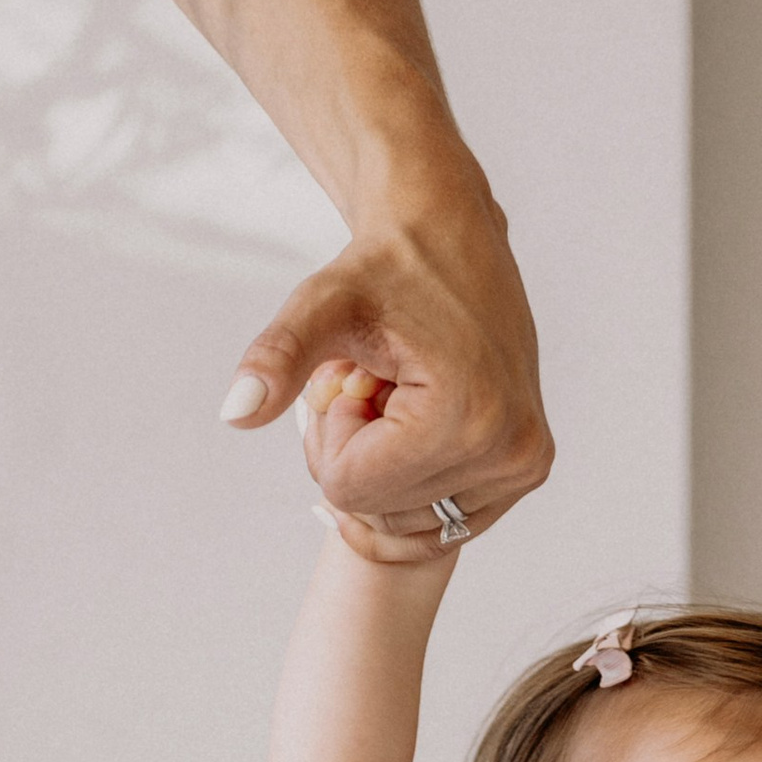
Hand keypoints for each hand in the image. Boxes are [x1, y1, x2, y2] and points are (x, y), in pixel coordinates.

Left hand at [220, 177, 551, 564]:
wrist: (449, 239)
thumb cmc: (383, 271)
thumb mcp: (319, 307)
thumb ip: (277, 359)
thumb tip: (233, 414)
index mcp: (465, 416)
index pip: (351, 489)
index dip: (330, 435)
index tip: (352, 378)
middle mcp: (509, 449)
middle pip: (381, 511)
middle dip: (359, 455)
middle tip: (375, 386)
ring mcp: (524, 464)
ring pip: (409, 522)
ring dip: (386, 469)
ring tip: (400, 398)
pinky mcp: (528, 468)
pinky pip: (444, 522)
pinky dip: (413, 485)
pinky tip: (412, 427)